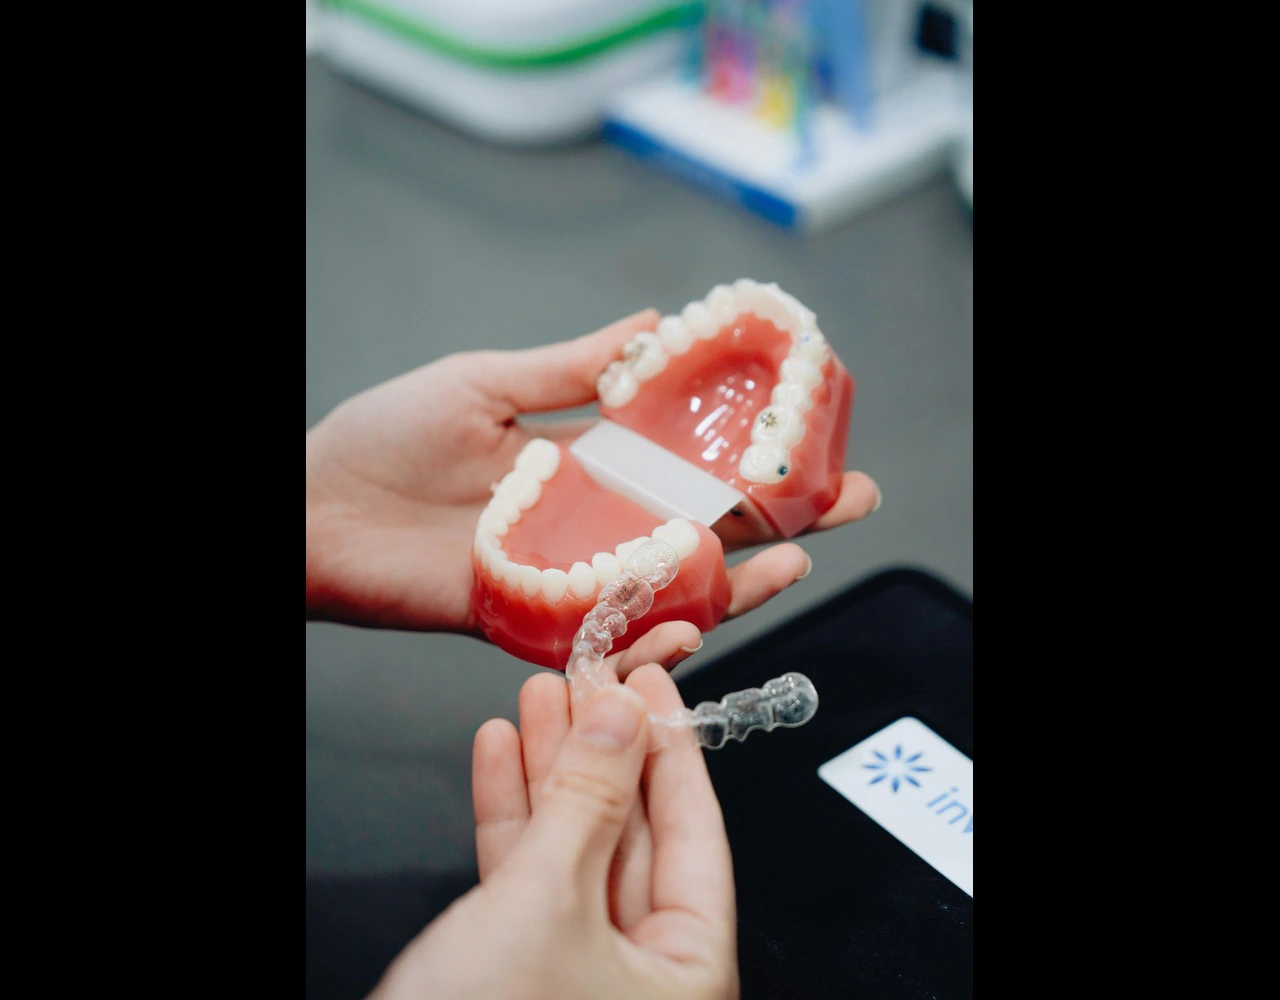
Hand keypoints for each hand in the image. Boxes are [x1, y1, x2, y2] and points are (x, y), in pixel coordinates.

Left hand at [306, 309, 879, 635]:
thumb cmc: (384, 438)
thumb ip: (569, 367)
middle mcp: (590, 523)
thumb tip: (653, 323)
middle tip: (848, 503)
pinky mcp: (531, 623)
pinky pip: (607, 637)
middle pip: (703, 529)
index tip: (815, 436)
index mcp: (586, 462)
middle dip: (780, 520)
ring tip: (793, 562)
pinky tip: (702, 620)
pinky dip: (655, 636)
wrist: (309, 509)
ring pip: (671, 588)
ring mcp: (567, 576)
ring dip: (738, 582)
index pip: (689, 461)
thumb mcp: (485, 382)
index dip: (753, 452)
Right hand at [369, 666, 737, 999]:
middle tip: (587, 678)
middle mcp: (642, 977)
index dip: (671, 748)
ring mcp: (578, 975)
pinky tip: (500, 756)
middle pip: (631, 833)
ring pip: (573, 850)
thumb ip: (588, 801)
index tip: (653, 683)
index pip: (696, 833)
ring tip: (538, 700)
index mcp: (687, 974)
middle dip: (601, 750)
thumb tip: (623, 715)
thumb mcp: (546, 903)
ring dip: (551, 772)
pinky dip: (510, 817)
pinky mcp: (518, 973)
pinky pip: (525, 880)